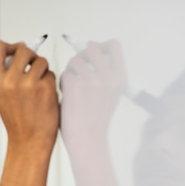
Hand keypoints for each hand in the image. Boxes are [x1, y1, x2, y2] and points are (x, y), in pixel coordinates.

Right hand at [0, 40, 58, 153]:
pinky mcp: (45, 87)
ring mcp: (29, 83)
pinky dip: (49, 83)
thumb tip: (21, 49)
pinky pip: (50, 74)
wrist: (29, 141)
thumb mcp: (1, 94)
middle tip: (31, 68)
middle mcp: (10, 80)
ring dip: (42, 71)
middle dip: (30, 56)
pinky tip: (44, 97)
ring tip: (37, 88)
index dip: (9, 46)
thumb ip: (6, 72)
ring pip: (40, 61)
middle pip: (23, 49)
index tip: (15, 52)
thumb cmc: (17, 119)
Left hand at [60, 39, 125, 154]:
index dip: (101, 45)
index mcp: (120, 78)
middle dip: (82, 56)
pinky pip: (66, 73)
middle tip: (78, 70)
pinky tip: (67, 95)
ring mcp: (93, 81)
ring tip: (72, 86)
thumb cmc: (94, 118)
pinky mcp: (76, 86)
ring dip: (71, 70)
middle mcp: (109, 77)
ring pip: (76, 60)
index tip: (92, 54)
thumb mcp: (109, 93)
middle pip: (92, 48)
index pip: (114, 45)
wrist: (87, 140)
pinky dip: (64, 82)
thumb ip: (104, 71)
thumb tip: (89, 45)